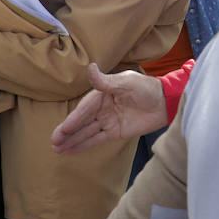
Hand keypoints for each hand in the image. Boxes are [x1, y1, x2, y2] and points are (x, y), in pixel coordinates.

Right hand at [50, 63, 168, 154]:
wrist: (165, 103)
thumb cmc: (147, 88)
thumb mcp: (127, 82)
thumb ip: (106, 81)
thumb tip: (90, 67)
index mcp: (102, 94)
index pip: (85, 108)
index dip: (74, 119)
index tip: (64, 129)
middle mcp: (102, 108)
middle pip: (82, 122)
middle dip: (67, 132)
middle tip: (53, 142)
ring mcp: (108, 121)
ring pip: (86, 132)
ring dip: (72, 140)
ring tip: (57, 148)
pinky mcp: (115, 132)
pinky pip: (97, 139)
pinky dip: (84, 145)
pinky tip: (71, 150)